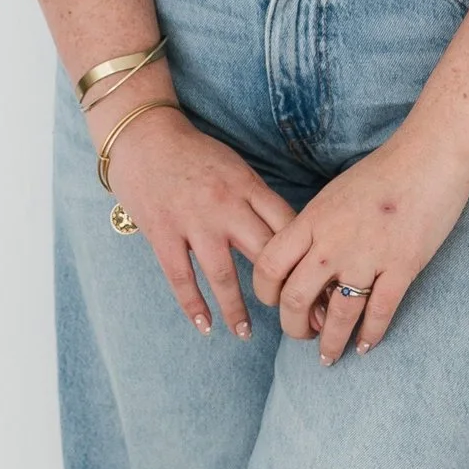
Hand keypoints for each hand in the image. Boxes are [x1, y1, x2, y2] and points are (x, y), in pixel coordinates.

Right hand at [103, 107, 294, 338]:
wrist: (143, 135)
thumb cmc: (194, 153)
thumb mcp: (237, 168)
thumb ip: (259, 200)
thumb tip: (290, 237)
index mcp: (249, 187)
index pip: (289, 228)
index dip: (310, 259)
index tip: (325, 286)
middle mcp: (226, 206)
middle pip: (266, 255)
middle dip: (287, 292)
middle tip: (303, 322)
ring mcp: (193, 222)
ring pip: (224, 275)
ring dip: (237, 309)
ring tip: (246, 333)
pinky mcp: (163, 233)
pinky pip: (181, 277)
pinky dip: (193, 304)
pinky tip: (204, 325)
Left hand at [250, 122, 468, 361]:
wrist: (430, 157)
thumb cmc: (382, 172)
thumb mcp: (333, 195)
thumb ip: (316, 228)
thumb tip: (304, 260)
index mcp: (312, 220)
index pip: (268, 265)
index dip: (265, 293)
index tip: (275, 303)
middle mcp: (332, 242)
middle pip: (295, 298)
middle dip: (293, 327)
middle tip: (301, 336)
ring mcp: (367, 256)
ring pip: (336, 314)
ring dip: (329, 342)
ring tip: (327, 357)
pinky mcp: (402, 266)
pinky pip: (379, 312)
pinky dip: (370, 334)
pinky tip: (365, 346)